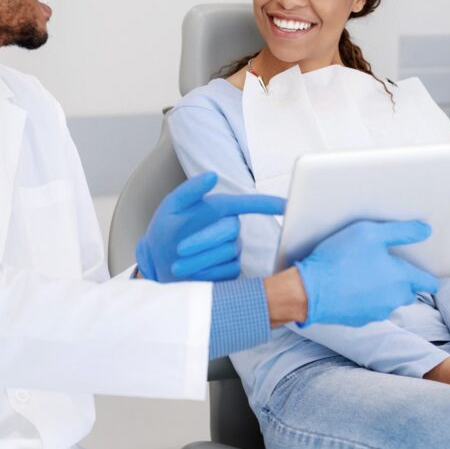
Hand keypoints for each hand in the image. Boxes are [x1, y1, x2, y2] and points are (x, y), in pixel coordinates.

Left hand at [136, 172, 284, 282]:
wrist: (160, 261)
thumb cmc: (166, 230)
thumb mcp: (172, 206)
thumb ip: (190, 190)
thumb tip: (212, 175)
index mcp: (221, 208)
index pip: (251, 204)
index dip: (270, 204)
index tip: (288, 205)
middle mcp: (231, 228)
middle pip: (231, 230)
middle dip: (204, 240)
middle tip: (180, 248)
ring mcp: (233, 249)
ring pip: (226, 253)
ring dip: (199, 259)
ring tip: (177, 263)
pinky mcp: (231, 270)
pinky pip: (225, 271)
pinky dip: (205, 272)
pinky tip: (190, 273)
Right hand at [294, 220, 437, 326]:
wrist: (309, 290)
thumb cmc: (339, 258)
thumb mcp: (370, 233)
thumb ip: (401, 231)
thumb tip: (425, 230)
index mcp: (401, 278)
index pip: (429, 282)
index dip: (427, 275)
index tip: (422, 268)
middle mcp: (394, 299)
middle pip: (409, 293)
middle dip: (404, 282)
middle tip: (387, 266)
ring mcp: (377, 312)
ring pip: (389, 302)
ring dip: (384, 291)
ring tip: (365, 275)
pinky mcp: (360, 320)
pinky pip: (370, 309)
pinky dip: (366, 300)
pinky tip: (351, 287)